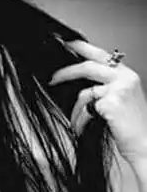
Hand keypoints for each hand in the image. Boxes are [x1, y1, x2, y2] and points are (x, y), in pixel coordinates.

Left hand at [49, 40, 146, 165]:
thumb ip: (107, 89)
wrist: (145, 146)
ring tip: (75, 123)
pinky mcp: (111, 103)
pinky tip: (82, 130)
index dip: (82, 48)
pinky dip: (80, 122)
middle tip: (52, 79)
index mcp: (128, 75)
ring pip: (84, 93)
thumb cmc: (133, 129)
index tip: (67, 45)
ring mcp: (118, 89)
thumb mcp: (123, 102)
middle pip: (88, 67)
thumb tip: (83, 87)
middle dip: (66, 73)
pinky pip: (86, 110)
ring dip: (75, 111)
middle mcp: (125, 78)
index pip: (102, 55)